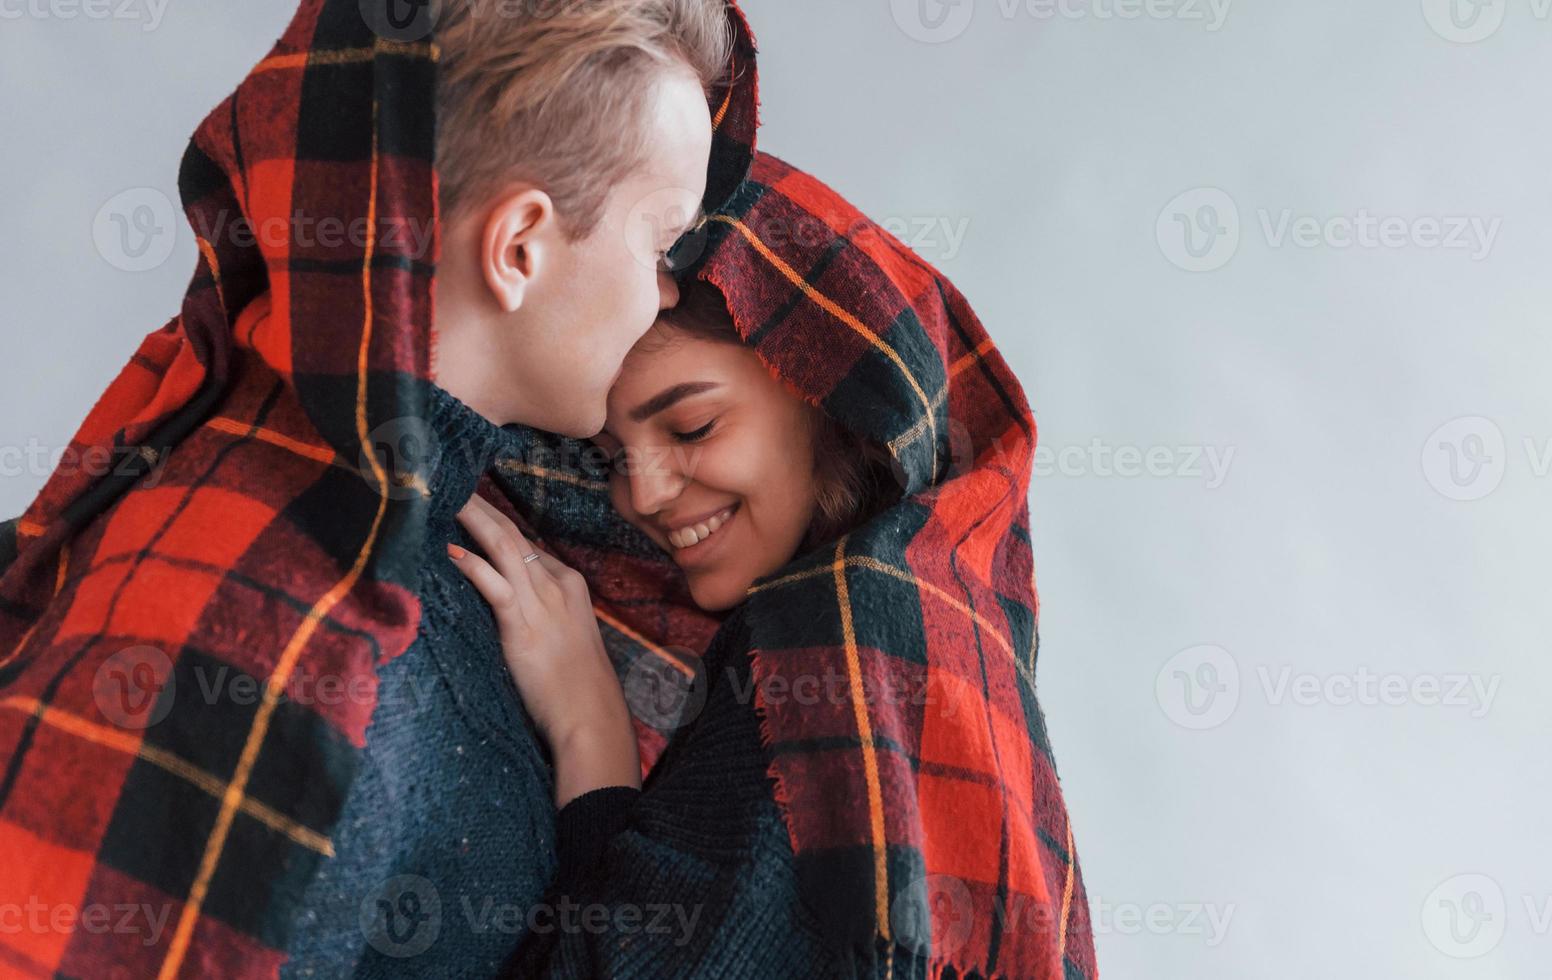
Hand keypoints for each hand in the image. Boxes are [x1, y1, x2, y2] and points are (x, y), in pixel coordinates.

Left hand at [449, 493, 639, 804]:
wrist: (591, 714)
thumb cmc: (576, 684)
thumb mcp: (564, 636)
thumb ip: (541, 612)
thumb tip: (509, 602)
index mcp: (568, 584)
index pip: (526, 543)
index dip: (495, 522)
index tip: (468, 504)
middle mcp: (556, 584)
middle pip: (513, 534)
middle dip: (482, 506)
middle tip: (452, 480)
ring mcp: (542, 602)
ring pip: (504, 548)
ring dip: (474, 520)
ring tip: (448, 496)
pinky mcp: (523, 624)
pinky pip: (496, 585)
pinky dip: (473, 565)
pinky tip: (452, 550)